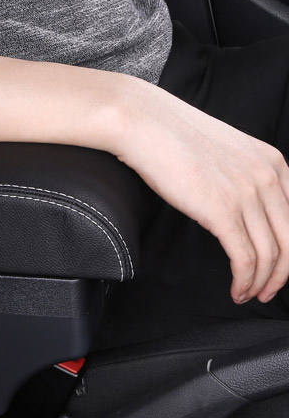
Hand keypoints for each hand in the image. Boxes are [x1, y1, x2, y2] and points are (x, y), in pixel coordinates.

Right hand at [115, 83, 288, 303]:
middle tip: (267, 291)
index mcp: (272, 162)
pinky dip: (244, 281)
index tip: (275, 267)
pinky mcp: (222, 211)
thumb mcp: (221, 152)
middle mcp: (268, 177)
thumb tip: (234, 204)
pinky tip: (236, 290)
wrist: (143, 123)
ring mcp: (247, 194)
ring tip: (247, 294)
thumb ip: (239, 175)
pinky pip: (244, 258)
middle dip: (281, 274)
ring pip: (270, 254)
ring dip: (262, 283)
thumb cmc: (170, 136)